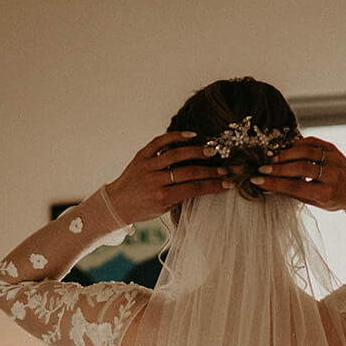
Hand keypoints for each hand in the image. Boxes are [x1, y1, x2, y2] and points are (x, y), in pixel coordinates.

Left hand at [106, 132, 227, 222]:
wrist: (117, 204)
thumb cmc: (143, 209)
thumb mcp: (164, 209)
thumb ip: (181, 197)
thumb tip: (204, 184)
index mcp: (162, 198)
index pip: (194, 189)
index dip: (213, 186)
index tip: (228, 183)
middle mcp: (154, 181)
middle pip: (189, 172)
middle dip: (210, 170)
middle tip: (225, 168)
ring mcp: (147, 166)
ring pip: (176, 154)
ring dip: (197, 152)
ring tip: (212, 151)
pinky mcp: (141, 155)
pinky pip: (160, 141)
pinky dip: (176, 136)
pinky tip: (192, 135)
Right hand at [251, 137, 345, 211]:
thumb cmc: (334, 198)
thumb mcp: (316, 203)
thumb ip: (294, 193)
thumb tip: (269, 186)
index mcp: (325, 192)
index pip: (295, 187)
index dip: (274, 184)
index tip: (258, 181)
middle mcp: (331, 175)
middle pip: (300, 168)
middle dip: (278, 168)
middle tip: (262, 168)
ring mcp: (332, 159)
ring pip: (305, 152)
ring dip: (285, 154)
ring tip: (271, 158)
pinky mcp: (332, 148)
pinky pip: (311, 143)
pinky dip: (296, 145)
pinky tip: (285, 149)